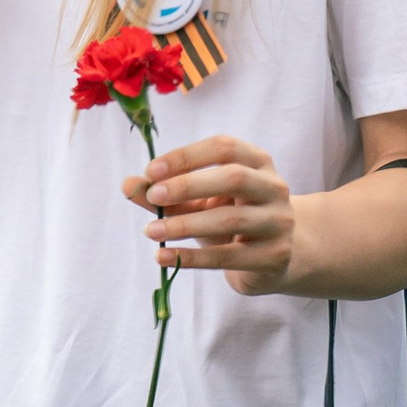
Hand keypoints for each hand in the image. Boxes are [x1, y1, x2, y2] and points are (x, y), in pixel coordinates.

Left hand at [125, 133, 296, 295]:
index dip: (186, 156)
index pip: (224, 147)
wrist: (271, 259)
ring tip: (150, 230)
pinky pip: (228, 256)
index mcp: (257, 162)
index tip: (151, 171)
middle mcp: (274, 187)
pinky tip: (162, 256)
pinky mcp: (274, 256)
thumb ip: (165, 191)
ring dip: (184, 224)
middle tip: (153, 197)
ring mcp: (278, 222)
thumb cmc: (228, 219)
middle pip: (233, 177)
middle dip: (188, 186)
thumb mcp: (197, 202)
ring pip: (230, 219)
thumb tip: (127, 184)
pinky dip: (191, 257)